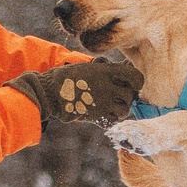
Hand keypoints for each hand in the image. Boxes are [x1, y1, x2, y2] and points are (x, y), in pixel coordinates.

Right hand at [5, 59, 144, 128]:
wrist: (50, 92)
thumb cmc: (67, 76)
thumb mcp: (87, 66)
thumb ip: (106, 69)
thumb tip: (123, 69)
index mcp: (106, 71)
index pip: (136, 77)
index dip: (136, 81)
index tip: (132, 83)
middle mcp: (108, 87)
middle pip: (131, 95)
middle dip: (128, 97)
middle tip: (120, 96)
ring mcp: (103, 102)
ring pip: (124, 110)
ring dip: (121, 109)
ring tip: (112, 106)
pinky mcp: (96, 116)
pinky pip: (113, 120)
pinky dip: (111, 119)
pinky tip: (105, 114)